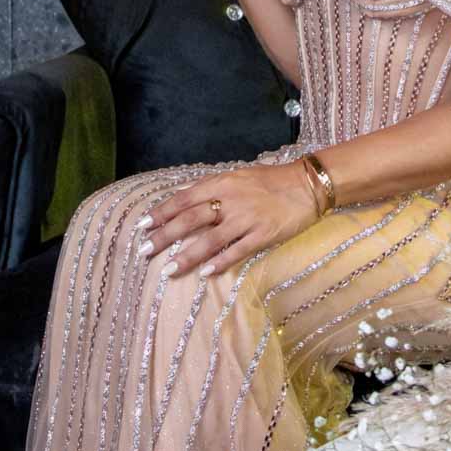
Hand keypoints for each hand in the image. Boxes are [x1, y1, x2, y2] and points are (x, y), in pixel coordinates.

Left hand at [135, 161, 323, 279]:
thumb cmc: (271, 180)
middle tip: (144, 250)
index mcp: (222, 183)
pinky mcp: (264, 234)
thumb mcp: (238, 176)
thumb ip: (212, 188)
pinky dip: (220, 262)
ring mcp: (247, 218)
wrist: (308, 184)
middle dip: (164, 235)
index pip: (184, 198)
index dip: (162, 212)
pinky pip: (237, 250)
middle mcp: (231, 199)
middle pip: (190, 219)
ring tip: (168, 270)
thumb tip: (184, 195)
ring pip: (210, 239)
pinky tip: (204, 274)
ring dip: (186, 256)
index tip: (142, 225)